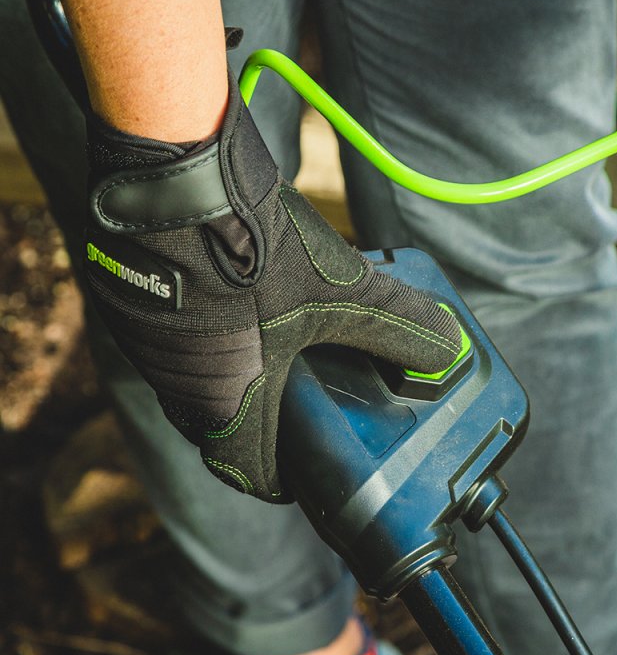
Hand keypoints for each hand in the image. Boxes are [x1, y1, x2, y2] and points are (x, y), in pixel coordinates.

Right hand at [83, 73, 461, 501]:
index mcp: (224, 400)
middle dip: (259, 426)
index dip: (279, 479)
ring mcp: (146, 345)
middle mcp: (175, 385)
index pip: (244, 472)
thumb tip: (447, 346)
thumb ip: (396, 324)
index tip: (302, 472)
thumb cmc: (253, 244)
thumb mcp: (339, 291)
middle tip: (295, 406)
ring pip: (193, 386)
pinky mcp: (130, 303)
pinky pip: (172, 345)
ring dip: (229, 380)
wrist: (174, 175)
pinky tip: (230, 304)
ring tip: (269, 350)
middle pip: (219, 430)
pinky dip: (203, 339)